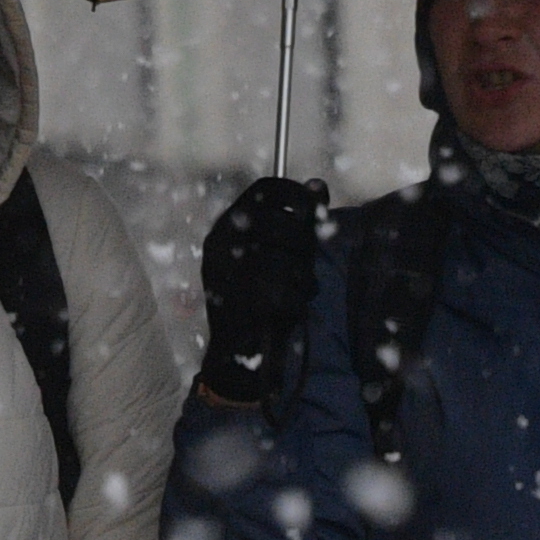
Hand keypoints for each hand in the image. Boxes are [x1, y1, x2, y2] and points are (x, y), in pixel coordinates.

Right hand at [196, 177, 331, 405]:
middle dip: (304, 246)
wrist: (236, 353)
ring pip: (286, 259)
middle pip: (281, 223)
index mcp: (226, 226)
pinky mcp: (240, 301)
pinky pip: (288, 291)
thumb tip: (320, 185)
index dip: (297, 193)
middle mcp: (219, 243)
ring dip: (302, 278)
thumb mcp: (280, 253)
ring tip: (294, 291)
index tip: (316, 206)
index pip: (264, 189)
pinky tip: (287, 311)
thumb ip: (299, 221)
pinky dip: (296, 303)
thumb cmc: (262, 298)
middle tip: (303, 267)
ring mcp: (226, 272)